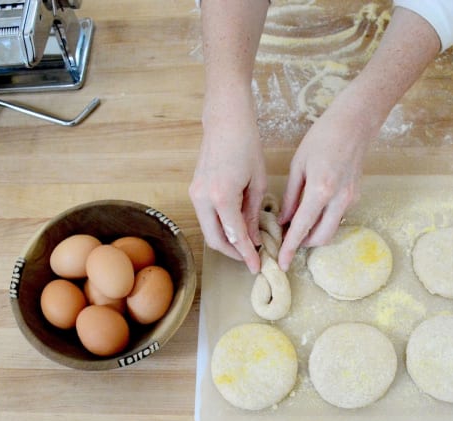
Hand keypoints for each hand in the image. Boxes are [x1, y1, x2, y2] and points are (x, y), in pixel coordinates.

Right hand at [189, 106, 265, 273]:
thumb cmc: (247, 145)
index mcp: (222, 196)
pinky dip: (220, 228)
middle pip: (215, 240)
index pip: (235, 236)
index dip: (247, 255)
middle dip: (234, 253)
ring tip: (247, 246)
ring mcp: (195, 194)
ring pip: (208, 230)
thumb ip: (253, 214)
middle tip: (252, 259)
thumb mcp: (258, 183)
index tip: (258, 266)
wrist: (226, 121)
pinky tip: (237, 228)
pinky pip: (206, 217)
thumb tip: (253, 240)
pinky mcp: (194, 190)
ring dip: (226, 242)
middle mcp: (203, 198)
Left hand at [276, 7, 441, 271]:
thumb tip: (284, 220)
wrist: (355, 124)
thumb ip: (291, 196)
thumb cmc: (322, 137)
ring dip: (314, 233)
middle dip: (303, 243)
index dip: (290, 247)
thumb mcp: (299, 165)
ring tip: (297, 223)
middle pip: (320, 238)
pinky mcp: (356, 197)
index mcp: (321, 190)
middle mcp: (339, 200)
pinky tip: (312, 210)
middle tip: (287, 237)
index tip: (283, 262)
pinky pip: (337, 218)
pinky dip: (323, 221)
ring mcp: (351, 200)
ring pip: (331, 230)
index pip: (302, 228)